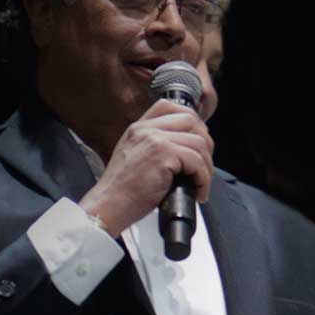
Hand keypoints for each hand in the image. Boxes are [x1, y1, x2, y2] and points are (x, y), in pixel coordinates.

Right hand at [78, 99, 213, 236]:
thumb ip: (154, 147)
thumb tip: (187, 150)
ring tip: (200, 184)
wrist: (108, 207)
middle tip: (204, 168)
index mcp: (138, 128)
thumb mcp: (135, 159)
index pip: (170, 107)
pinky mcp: (163, 154)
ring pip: (198, 142)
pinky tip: (197, 192)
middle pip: (191, 120)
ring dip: (207, 167)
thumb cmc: (122, 192)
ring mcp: (154, 139)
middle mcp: (146, 129)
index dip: (191, 121)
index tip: (197, 143)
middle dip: (205, 144)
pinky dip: (203, 179)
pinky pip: (197, 161)